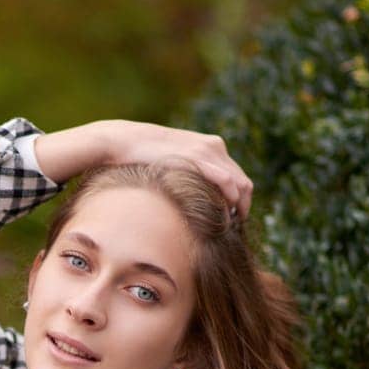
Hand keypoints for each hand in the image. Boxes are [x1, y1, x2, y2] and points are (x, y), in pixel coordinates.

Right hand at [100, 119, 253, 219]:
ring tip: (231, 227)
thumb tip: (187, 198)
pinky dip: (231, 201)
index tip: (232, 218)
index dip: (240, 199)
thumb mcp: (171, 164)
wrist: (124, 140)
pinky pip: (227, 182)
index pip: (237, 176)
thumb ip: (186, 175)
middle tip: (236, 227)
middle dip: (244, 206)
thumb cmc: (141, 157)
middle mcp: (215, 146)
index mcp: (211, 146)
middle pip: (244, 181)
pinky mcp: (199, 158)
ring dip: (240, 207)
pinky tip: (226, 217)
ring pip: (241, 183)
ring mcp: (209, 151)